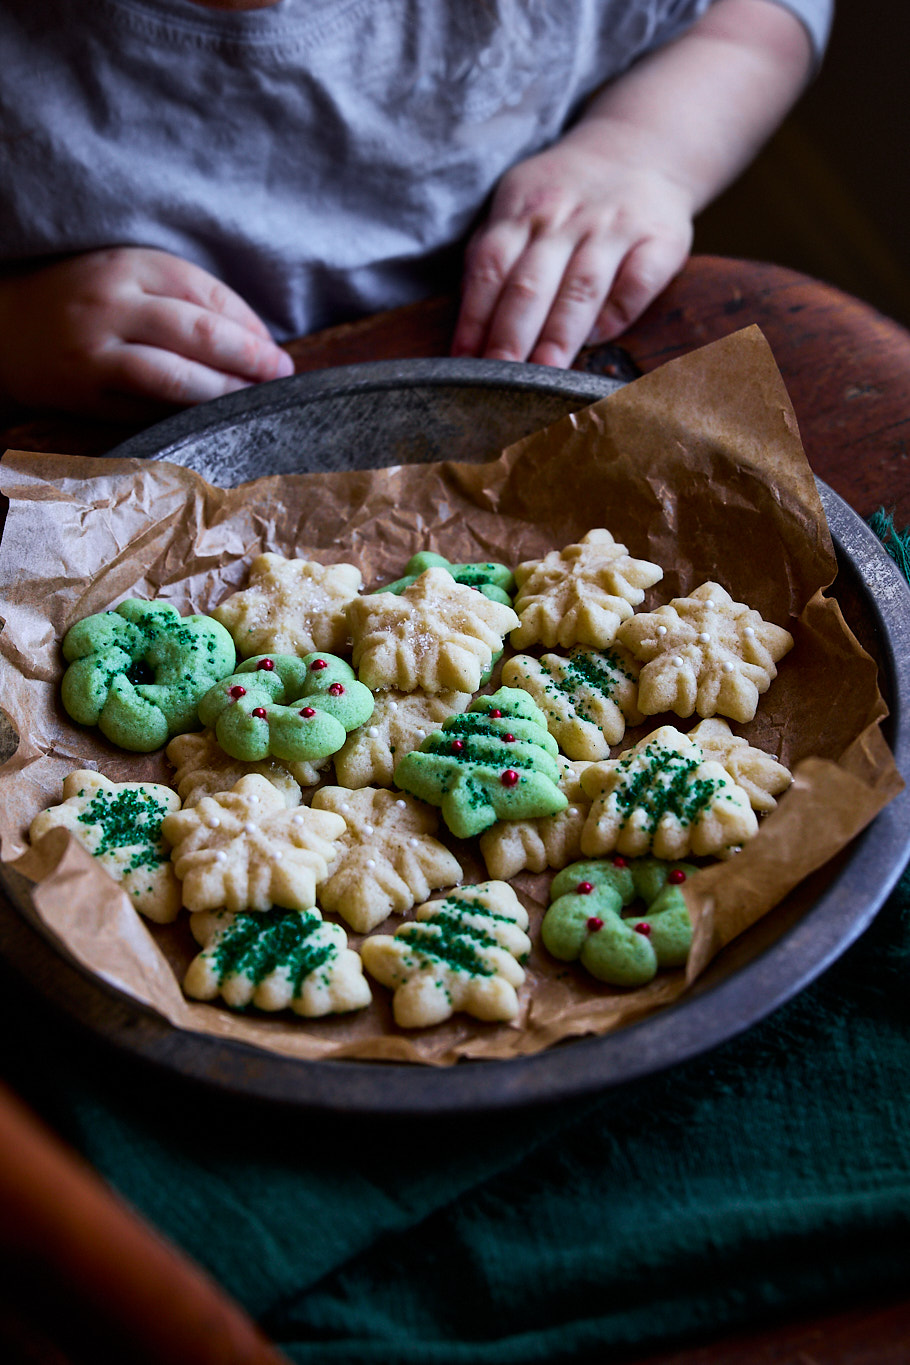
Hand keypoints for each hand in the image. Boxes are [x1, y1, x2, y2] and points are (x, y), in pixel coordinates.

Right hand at [0, 247, 294, 418]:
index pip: (206, 292)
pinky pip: (148, 409)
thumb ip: (183, 296)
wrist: (4, 322)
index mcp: (127, 265)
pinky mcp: (84, 393)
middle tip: (281, 374)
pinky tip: (211, 417)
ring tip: (253, 399)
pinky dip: (186, 415)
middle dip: (251, 358)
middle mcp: (111, 305)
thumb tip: (254, 338)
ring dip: (225, 393)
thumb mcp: (128, 275)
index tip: (273, 346)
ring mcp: (95, 352)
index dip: (249, 323)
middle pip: (201, 334)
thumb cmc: (83, 298)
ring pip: (177, 378)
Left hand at [451, 133, 693, 368]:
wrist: (642, 147)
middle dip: (511, 335)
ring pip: (581, 288)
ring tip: (544, 374)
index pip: (490, 268)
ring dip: (560, 334)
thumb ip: (494, 255)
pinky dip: (618, 312)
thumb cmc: (567, 196)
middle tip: (498, 378)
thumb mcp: (520, 204)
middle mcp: (567, 219)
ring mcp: (615, 228)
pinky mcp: (660, 241)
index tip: (463, 362)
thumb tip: (469, 327)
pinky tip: (599, 339)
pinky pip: (637, 282)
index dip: (474, 318)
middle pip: (531, 284)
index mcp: (523, 209)